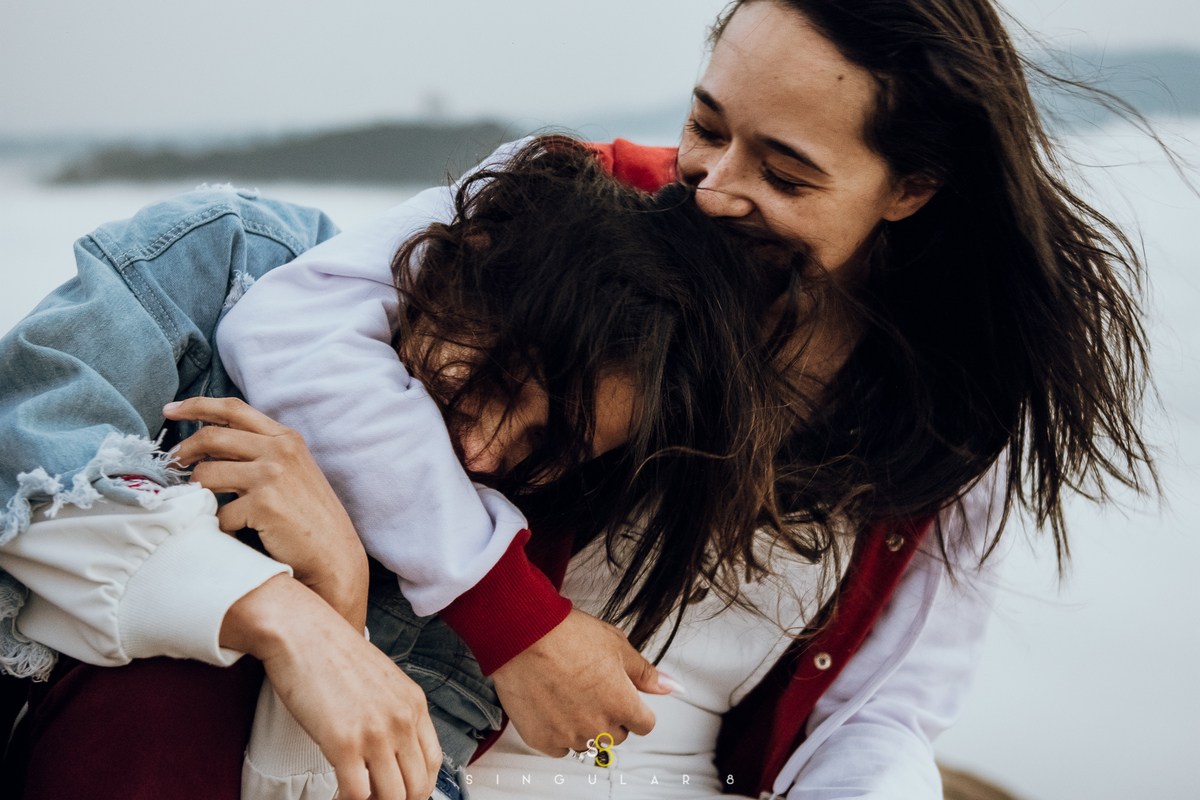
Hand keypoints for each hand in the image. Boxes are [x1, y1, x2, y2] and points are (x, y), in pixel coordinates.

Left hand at [164, 396, 367, 624]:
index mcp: (286, 438)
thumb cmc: (309, 518)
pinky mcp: (263, 504)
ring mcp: (272, 475)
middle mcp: (280, 450)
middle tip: (172, 465)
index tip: (171, 411)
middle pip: (212, 436)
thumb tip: (209, 445)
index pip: (233, 409)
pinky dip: (220, 528)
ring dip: (197, 494)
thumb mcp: (292, 472)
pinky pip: (219, 513)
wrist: (334, 555)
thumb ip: (260, 453)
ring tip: (203, 508)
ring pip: (206, 475)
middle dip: (183, 451)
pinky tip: (232, 536)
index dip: (197, 406)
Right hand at [223, 575, 441, 799]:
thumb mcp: (380, 679)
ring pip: (392, 797)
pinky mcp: (344, 743)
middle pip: (417, 786)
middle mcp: (402, 719)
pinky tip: (336, 797)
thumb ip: (392, 711)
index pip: (433, 763)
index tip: (401, 794)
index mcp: (414, 703)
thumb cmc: (331, 653)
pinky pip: (356, 794)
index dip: (418, 788)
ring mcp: (375, 732)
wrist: (301, 631)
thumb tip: (389, 749)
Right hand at [490, 608, 671, 754]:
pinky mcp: (541, 739)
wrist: (523, 636)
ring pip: (587, 742)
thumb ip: (646, 673)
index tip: (623, 696)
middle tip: (591, 689)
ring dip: (583, 725)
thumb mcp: (617, 646)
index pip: (645, 725)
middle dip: (610, 716)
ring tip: (568, 693)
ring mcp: (568, 736)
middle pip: (617, 735)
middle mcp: (598, 727)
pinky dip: (557, 732)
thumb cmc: (567, 636)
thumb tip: (671, 686)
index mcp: (622, 705)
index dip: (635, 707)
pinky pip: (559, 747)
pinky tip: (552, 705)